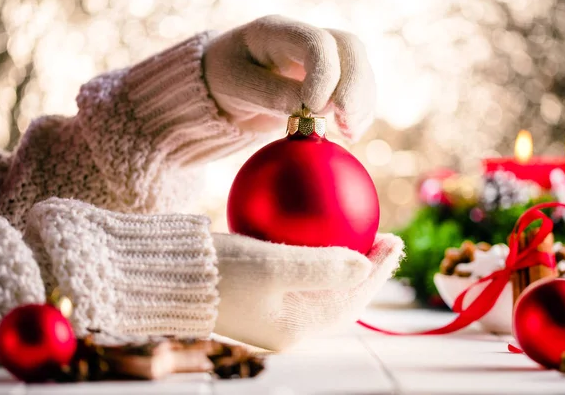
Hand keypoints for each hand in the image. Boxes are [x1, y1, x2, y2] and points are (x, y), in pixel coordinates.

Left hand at [203, 15, 375, 140]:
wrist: (223, 84)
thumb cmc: (224, 79)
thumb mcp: (236, 87)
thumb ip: (271, 94)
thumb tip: (311, 109)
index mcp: (276, 32)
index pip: (316, 41)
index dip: (325, 74)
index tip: (315, 108)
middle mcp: (305, 38)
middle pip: (349, 47)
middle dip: (354, 86)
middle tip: (346, 121)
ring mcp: (322, 56)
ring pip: (358, 68)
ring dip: (361, 102)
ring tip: (350, 133)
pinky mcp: (330, 79)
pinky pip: (356, 89)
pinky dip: (358, 112)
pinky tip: (350, 133)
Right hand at [212, 233, 403, 350]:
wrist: (169, 277)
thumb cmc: (220, 271)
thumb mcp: (273, 266)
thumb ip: (322, 267)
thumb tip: (366, 266)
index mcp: (296, 327)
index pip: (351, 300)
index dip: (377, 272)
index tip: (394, 240)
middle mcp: (288, 327)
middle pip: (342, 299)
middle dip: (367, 272)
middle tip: (385, 240)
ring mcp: (273, 313)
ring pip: (323, 291)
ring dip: (344, 266)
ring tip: (361, 239)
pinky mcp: (260, 297)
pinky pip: (301, 280)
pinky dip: (318, 262)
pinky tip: (318, 237)